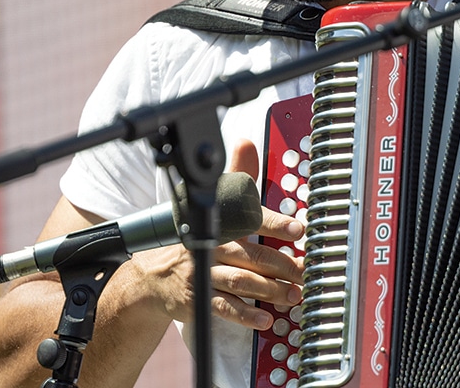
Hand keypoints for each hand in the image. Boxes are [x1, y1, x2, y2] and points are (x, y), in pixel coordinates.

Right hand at [208, 139, 303, 329]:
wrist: (152, 275)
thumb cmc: (191, 234)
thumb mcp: (210, 201)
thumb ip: (235, 175)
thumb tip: (246, 141)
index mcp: (219, 222)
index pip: (250, 218)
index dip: (276, 223)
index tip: (299, 228)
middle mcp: (212, 247)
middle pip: (253, 255)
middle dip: (284, 264)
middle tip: (308, 272)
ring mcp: (204, 275)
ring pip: (242, 281)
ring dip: (271, 290)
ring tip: (294, 295)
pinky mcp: (199, 300)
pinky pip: (224, 307)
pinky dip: (246, 314)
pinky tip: (264, 318)